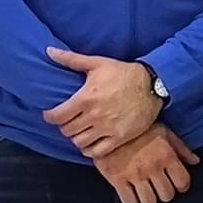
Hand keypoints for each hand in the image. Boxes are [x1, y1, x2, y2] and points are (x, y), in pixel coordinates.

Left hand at [44, 48, 163, 157]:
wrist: (152, 85)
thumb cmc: (123, 73)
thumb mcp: (97, 63)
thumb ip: (71, 59)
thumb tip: (49, 51)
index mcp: (86, 98)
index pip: (58, 116)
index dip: (50, 116)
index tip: (50, 114)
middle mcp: (94, 116)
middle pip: (67, 131)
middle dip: (64, 126)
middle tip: (68, 120)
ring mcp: (107, 129)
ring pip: (80, 143)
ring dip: (76, 137)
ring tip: (79, 130)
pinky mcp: (119, 138)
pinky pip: (96, 152)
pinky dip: (89, 150)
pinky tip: (90, 142)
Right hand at [95, 124, 196, 202]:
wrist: (110, 122)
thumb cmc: (139, 128)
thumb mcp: (164, 132)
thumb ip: (181, 148)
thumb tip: (195, 161)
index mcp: (166, 155)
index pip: (182, 182)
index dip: (181, 185)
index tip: (176, 183)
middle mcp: (152, 167)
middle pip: (166, 195)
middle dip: (165, 192)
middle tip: (159, 185)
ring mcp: (134, 174)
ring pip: (149, 202)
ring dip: (149, 197)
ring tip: (146, 189)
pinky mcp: (117, 178)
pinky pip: (129, 201)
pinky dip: (132, 199)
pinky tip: (132, 190)